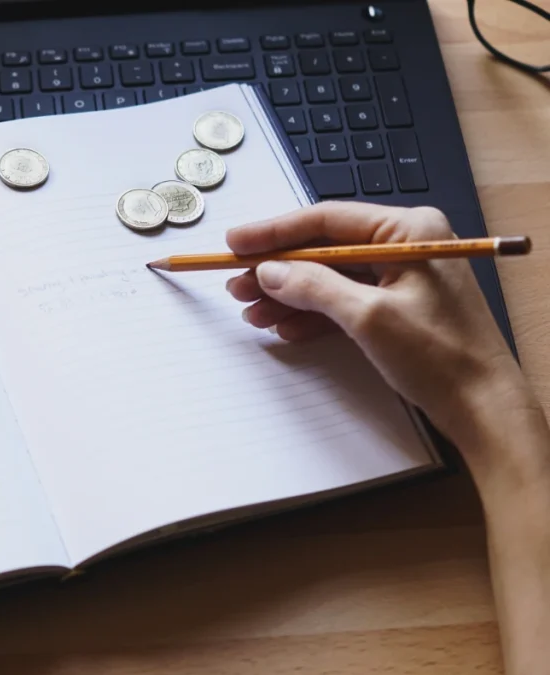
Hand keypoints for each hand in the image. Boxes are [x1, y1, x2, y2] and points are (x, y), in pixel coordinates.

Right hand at [224, 201, 545, 491]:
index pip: (326, 220)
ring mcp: (400, 277)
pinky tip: (282, 326)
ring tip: (251, 311)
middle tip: (236, 284)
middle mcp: (405, 245)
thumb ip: (314, 287)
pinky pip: (342, 301)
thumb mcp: (368, 318)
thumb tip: (270, 271)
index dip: (275, 232)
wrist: (483, 409)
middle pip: (323, 249)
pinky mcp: (395, 307)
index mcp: (409, 231)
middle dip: (278, 269)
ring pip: (328, 278)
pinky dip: (311, 314)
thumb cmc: (443, 358)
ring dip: (288, 295)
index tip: (236, 243)